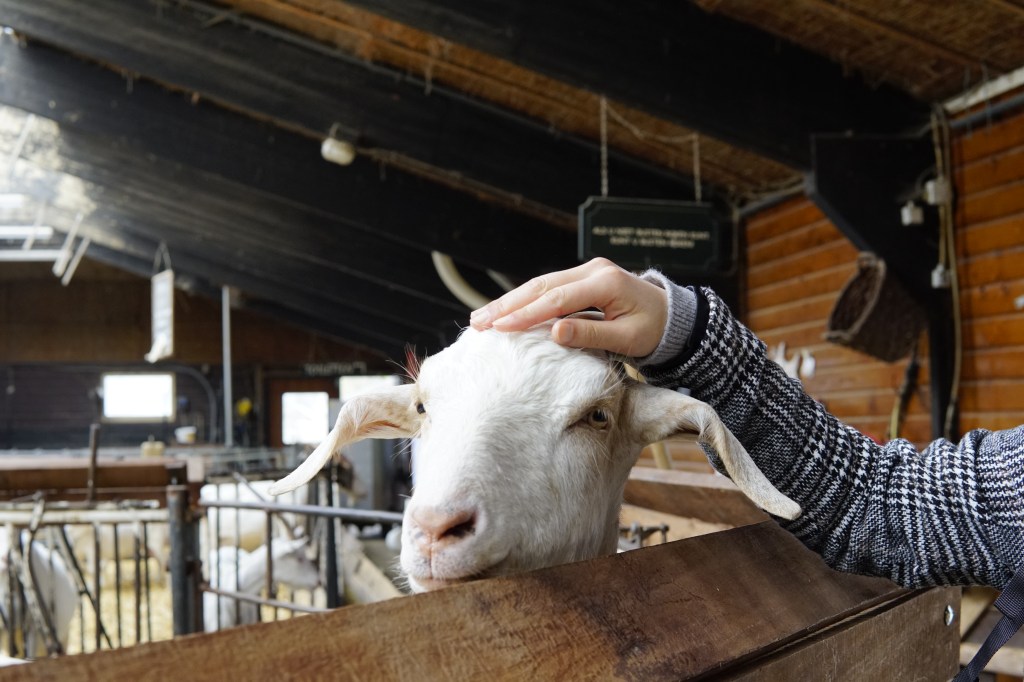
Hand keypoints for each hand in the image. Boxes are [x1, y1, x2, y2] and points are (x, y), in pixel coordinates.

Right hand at [469, 258, 667, 357]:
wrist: (671, 316)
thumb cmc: (653, 330)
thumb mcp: (628, 338)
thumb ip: (592, 334)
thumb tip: (556, 333)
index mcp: (605, 282)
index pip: (557, 298)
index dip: (526, 313)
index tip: (500, 327)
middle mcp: (592, 270)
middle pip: (541, 286)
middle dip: (507, 304)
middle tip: (478, 321)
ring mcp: (586, 271)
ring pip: (540, 285)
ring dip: (510, 301)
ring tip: (481, 318)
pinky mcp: (582, 279)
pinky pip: (547, 289)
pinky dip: (524, 301)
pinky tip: (504, 313)